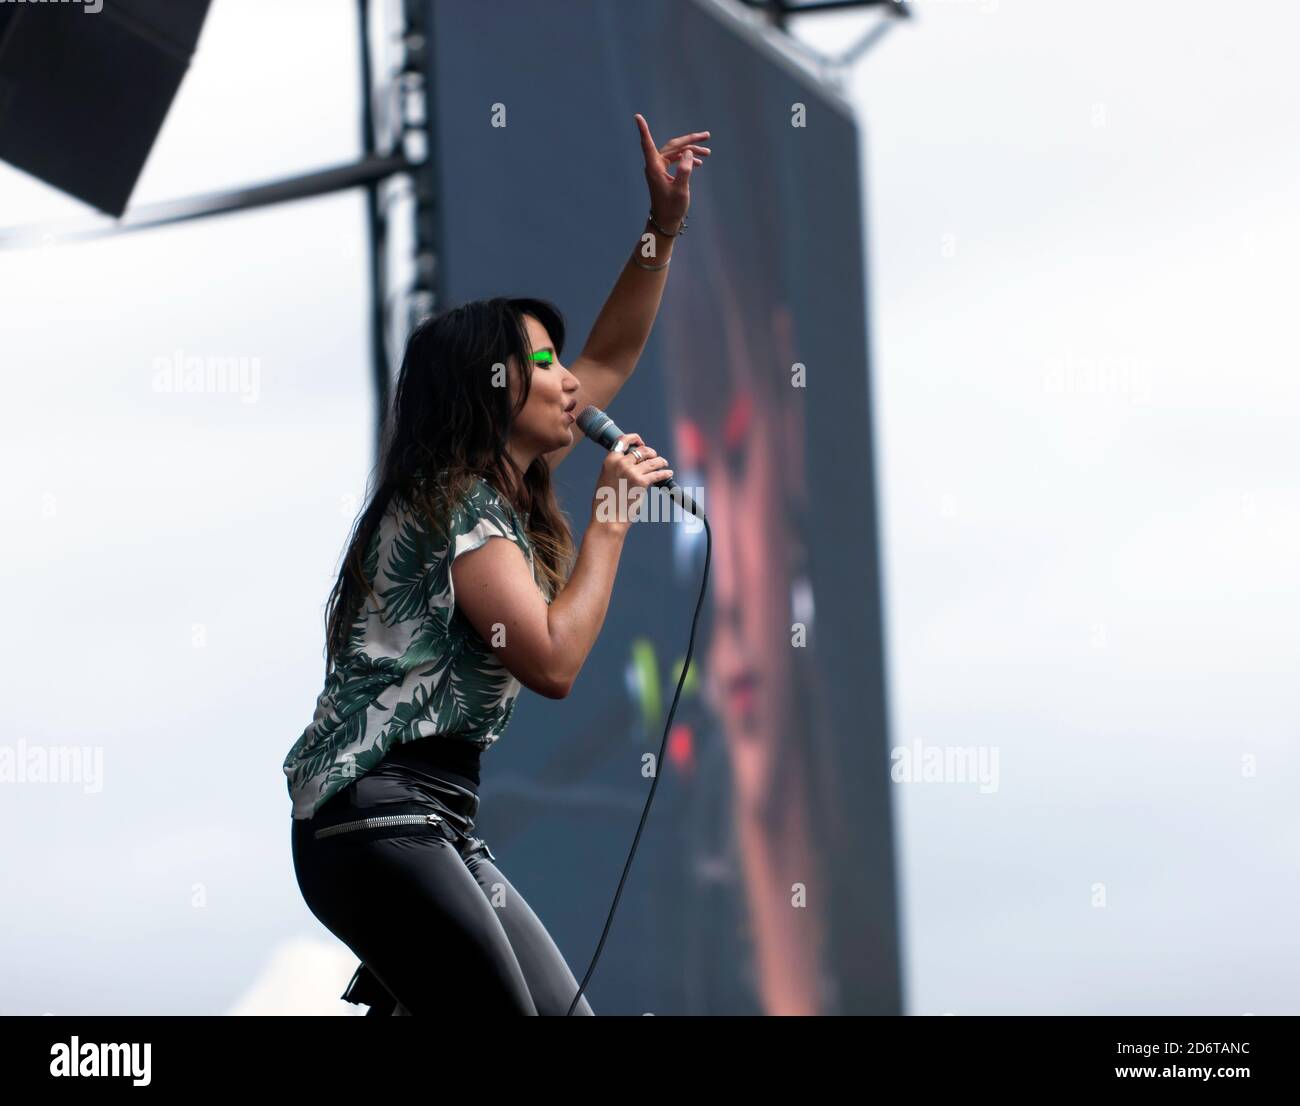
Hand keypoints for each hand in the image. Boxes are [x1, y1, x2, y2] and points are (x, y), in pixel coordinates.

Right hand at [591, 433, 673, 531]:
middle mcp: (621, 463)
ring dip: (660, 461)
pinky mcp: (642, 482)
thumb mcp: (605, 478)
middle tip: (654, 457)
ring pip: (652, 461)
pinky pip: (658, 474)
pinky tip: (668, 473)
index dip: (635, 439)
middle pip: (642, 450)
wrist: (608, 518)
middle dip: (651, 452)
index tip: (641, 442)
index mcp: (610, 460)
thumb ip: (615, 467)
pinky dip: (665, 473)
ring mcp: (632, 472)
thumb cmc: (606, 502)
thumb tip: (629, 461)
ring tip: (664, 464)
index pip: (623, 440)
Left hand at [635, 114, 709, 234]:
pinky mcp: (664, 174)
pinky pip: (676, 160)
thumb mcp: (681, 190)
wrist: (666, 222)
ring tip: (708, 153)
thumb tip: (688, 152)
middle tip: (707, 136)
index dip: (643, 129)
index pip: (647, 144)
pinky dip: (687, 159)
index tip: (637, 117)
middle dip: (689, 140)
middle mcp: (655, 165)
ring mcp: (659, 169)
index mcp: (654, 167)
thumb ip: (685, 170)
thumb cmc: (671, 208)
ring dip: (691, 151)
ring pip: (676, 152)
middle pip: (672, 146)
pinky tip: (698, 163)